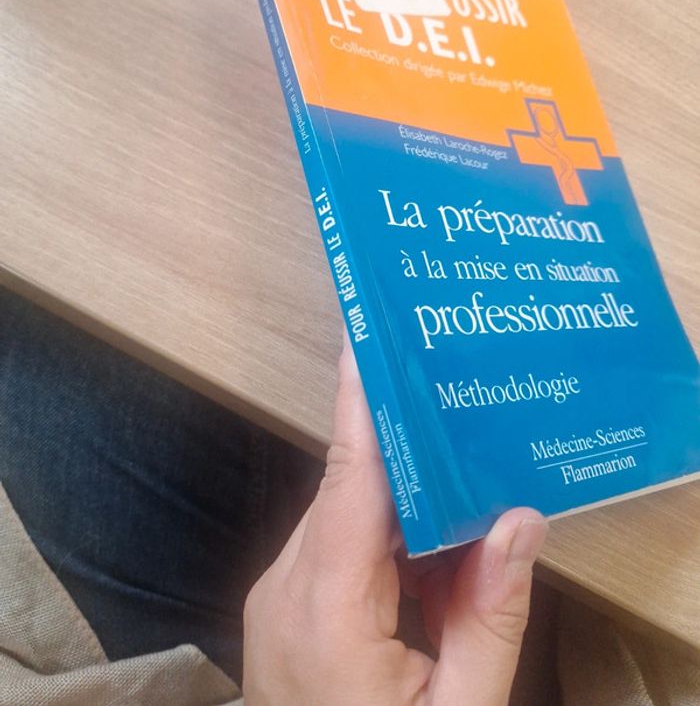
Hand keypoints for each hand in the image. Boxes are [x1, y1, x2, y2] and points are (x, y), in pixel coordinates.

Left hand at [243, 337, 547, 704]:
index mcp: (326, 606)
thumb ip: (490, 617)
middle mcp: (287, 585)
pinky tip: (441, 546)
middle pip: (352, 490)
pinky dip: (391, 540)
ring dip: (407, 499)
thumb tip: (522, 517)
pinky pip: (340, 549)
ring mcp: (280, 598)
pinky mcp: (288, 611)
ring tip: (469, 467)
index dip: (360, 404)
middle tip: (462, 394)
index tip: (371, 339)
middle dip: (409, 447)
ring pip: (348, 517)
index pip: (350, 478)